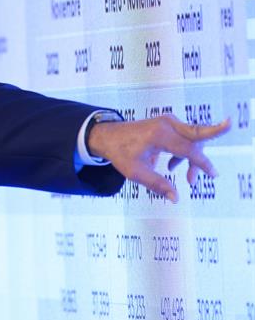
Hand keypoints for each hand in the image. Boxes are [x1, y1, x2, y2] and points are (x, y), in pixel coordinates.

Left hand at [87, 114, 229, 202]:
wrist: (107, 136)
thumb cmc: (120, 152)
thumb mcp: (135, 172)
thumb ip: (157, 184)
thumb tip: (175, 198)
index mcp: (159, 135)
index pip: (189, 148)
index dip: (203, 163)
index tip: (213, 174)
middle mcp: (166, 124)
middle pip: (197, 137)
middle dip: (204, 156)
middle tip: (212, 171)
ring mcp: (167, 121)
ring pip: (192, 139)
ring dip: (192, 158)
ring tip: (188, 180)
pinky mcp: (167, 124)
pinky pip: (185, 137)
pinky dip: (184, 152)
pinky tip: (172, 166)